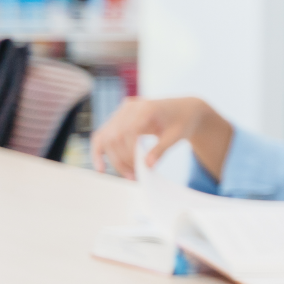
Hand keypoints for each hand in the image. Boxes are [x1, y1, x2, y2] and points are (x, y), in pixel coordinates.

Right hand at [90, 96, 223, 178]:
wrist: (184, 109)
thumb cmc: (183, 121)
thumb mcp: (176, 136)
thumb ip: (161, 149)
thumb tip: (147, 166)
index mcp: (146, 107)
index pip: (128, 131)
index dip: (130, 152)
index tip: (139, 168)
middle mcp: (130, 107)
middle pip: (114, 136)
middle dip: (121, 159)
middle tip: (133, 176)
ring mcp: (122, 112)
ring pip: (106, 137)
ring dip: (113, 159)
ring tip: (128, 174)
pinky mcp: (118, 119)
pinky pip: (103, 135)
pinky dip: (99, 151)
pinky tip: (100, 167)